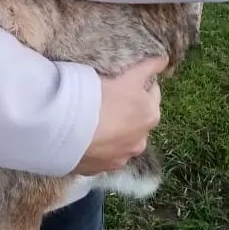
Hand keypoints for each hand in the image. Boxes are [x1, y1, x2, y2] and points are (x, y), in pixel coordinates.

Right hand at [75, 57, 167, 174]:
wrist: (64, 128)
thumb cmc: (99, 96)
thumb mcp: (128, 75)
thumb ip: (149, 66)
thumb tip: (164, 59)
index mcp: (150, 115)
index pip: (151, 93)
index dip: (137, 83)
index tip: (122, 78)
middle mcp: (140, 141)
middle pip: (137, 119)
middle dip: (128, 110)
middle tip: (105, 99)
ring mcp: (120, 158)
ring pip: (121, 140)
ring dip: (114, 132)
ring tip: (93, 120)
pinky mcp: (100, 169)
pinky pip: (102, 155)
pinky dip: (98, 147)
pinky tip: (84, 137)